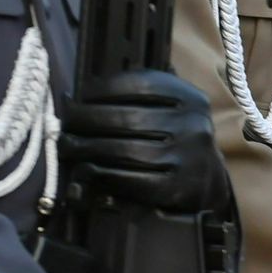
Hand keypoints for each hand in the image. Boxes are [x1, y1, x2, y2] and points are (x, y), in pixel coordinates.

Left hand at [58, 70, 222, 210]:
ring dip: (88, 148)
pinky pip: (131, 179)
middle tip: (66, 124)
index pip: (139, 84)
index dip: (102, 89)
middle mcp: (193, 125)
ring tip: (69, 146)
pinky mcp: (178, 188)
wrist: (205, 182)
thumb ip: (141, 95)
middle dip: (86, 120)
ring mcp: (188, 158)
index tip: (79, 95)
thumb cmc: (175, 139)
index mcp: (191, 98)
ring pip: (125, 150)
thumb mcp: (171, 109)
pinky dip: (104, 174)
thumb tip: (82, 93)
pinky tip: (88, 169)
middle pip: (127, 118)